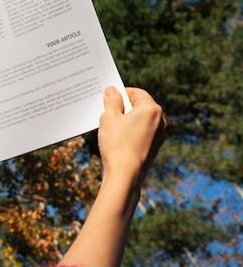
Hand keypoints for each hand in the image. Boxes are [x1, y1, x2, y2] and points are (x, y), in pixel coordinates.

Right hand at [58, 88, 165, 266]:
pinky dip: (132, 131)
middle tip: (107, 112)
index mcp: (152, 109)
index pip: (136, 92)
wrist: (125, 175)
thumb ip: (111, 101)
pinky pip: (142, 132)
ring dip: (127, 120)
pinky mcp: (154, 146)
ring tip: (111, 127)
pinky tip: (118, 139)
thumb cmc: (117, 144)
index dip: (121, 93)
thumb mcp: (109, 117)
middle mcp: (160, 120)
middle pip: (140, 105)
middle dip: (124, 107)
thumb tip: (112, 91)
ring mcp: (159, 135)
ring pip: (141, 119)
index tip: (108, 98)